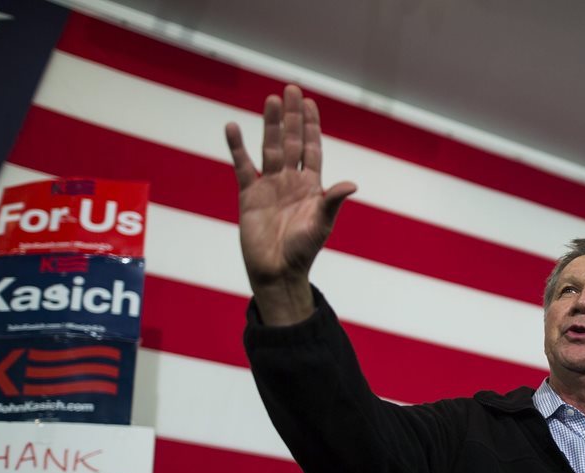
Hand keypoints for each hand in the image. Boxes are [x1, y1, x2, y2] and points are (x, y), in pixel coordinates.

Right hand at [224, 85, 356, 324]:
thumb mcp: (321, 224)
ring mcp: (269, 185)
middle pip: (290, 141)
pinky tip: (232, 127)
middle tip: (291, 89)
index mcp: (311, 186)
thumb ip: (333, 201)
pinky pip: (242, 166)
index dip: (311, 126)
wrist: (277, 271)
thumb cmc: (303, 251)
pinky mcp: (249, 194)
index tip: (310, 103)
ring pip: (268, 148)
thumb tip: (352, 184)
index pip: (312, 148)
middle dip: (291, 116)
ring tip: (270, 99)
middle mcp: (290, 181)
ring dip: (269, 124)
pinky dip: (236, 147)